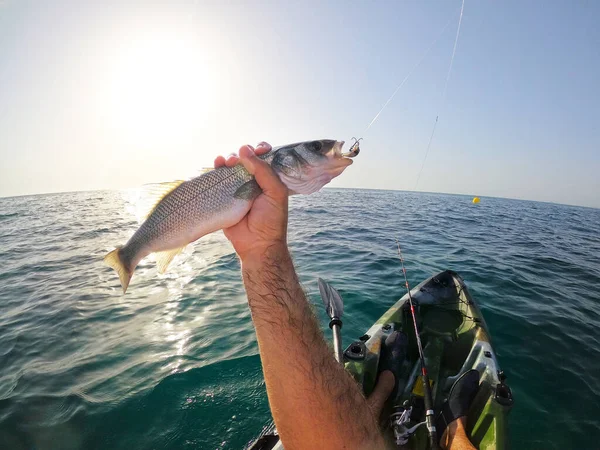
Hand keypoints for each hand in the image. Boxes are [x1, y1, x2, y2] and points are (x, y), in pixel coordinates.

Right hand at [214, 142, 288, 262]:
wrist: (257, 244)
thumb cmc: (271, 219)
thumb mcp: (275, 192)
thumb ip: (264, 171)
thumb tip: (245, 150)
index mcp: (269, 180)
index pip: (265, 158)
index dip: (260, 150)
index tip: (258, 148)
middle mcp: (254, 182)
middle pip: (246, 160)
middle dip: (242, 154)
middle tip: (239, 159)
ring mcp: (238, 189)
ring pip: (232, 167)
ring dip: (229, 159)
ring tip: (228, 161)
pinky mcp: (224, 196)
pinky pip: (219, 179)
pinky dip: (217, 168)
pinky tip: (218, 163)